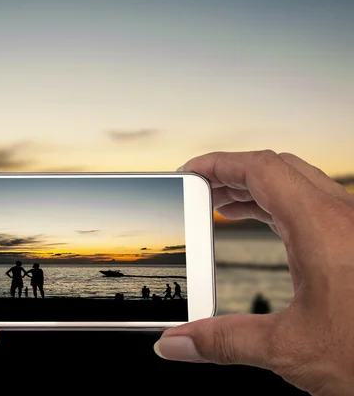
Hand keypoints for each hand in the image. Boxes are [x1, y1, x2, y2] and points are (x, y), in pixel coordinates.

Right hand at [154, 150, 353, 395]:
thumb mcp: (291, 350)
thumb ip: (225, 342)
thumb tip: (177, 342)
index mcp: (323, 228)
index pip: (261, 169)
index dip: (219, 164)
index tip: (190, 172)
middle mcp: (344, 218)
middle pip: (278, 169)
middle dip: (233, 174)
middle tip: (201, 190)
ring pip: (298, 184)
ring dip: (256, 189)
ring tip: (223, 206)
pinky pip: (313, 204)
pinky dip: (280, 206)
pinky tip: (268, 226)